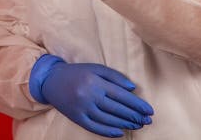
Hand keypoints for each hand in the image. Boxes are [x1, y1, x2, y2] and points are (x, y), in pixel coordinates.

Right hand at [30, 55, 154, 137]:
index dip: (137, 104)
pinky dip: (109, 132)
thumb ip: (114, 76)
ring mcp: (82, 108)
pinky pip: (95, 127)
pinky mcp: (77, 118)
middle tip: (148, 120)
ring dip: (125, 124)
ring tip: (137, 125)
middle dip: (135, 116)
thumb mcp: (95, 68)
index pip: (121, 95)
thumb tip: (132, 88)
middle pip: (117, 109)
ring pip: (108, 119)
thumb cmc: (77, 72)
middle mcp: (89, 95)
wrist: (51, 80)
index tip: (149, 110)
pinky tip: (120, 132)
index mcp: (95, 81)